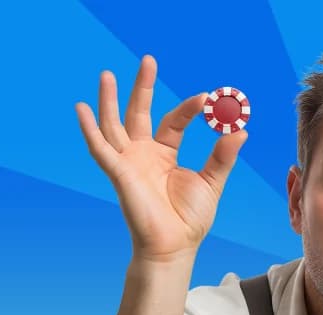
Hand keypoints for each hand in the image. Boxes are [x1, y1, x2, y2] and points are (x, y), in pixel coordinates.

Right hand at [76, 55, 247, 263]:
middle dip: (142, 86)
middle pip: (139, 112)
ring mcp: (128, 162)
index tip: (209, 99)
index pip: (174, 121)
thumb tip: (241, 130)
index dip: (190, 108)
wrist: (174, 247)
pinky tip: (81, 108)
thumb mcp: (211, 182)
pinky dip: (89, 129)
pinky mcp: (118, 173)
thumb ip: (223, 156)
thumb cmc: (189, 220)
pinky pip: (100, 148)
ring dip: (110, 100)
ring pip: (114, 124)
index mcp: (164, 155)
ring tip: (108, 74)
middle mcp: (143, 154)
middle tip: (148, 59)